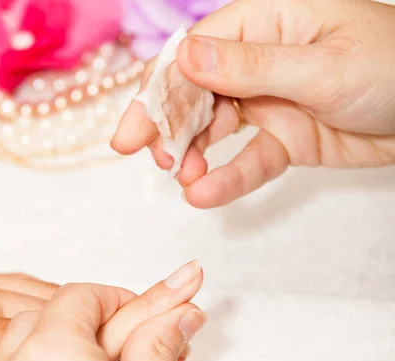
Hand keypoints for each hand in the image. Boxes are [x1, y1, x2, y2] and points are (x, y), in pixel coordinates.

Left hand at [0, 263, 252, 360]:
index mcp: (50, 353)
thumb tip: (177, 314)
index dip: (117, 299)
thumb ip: (157, 342)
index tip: (139, 314)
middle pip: (38, 322)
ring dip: (42, 353)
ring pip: (8, 357)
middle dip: (78, 324)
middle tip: (117, 344)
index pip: (78, 298)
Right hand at [112, 0, 394, 207]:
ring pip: (218, 128)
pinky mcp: (287, 139)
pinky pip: (250, 159)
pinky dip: (228, 177)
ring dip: (196, 155)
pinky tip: (206, 194)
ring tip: (183, 179)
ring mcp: (273, 101)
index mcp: (268, 22)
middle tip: (153, 158)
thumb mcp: (321, 67)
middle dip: (171, 124)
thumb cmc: (392, 69)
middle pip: (199, 90)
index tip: (136, 129)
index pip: (199, 52)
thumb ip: (253, 67)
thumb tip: (186, 58)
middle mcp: (263, 60)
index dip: (162, 89)